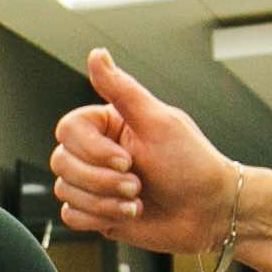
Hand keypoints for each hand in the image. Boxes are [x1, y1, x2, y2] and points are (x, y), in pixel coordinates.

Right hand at [52, 50, 236, 253]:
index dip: (92, 150)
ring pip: (65, 190)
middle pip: (62, 162)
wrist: (210, 212)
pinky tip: (127, 214)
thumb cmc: (192, 165)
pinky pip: (71, 216)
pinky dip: (99, 218)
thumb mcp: (159, 122)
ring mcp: (95, 183)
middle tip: (137, 185)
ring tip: (137, 201)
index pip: (68, 130)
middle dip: (101, 181)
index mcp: (108, 125)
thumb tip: (97, 54)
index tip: (127, 160)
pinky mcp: (97, 212)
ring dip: (105, 201)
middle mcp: (97, 152)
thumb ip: (122, 90)